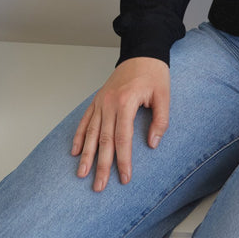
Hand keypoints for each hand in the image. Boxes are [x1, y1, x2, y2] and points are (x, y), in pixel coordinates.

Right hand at [71, 56, 169, 191]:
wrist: (142, 52)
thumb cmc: (154, 73)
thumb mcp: (164, 95)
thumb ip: (160, 120)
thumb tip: (152, 144)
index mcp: (126, 102)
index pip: (123, 138)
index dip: (123, 160)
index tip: (124, 177)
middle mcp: (110, 103)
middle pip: (104, 139)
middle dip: (101, 165)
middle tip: (99, 186)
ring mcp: (101, 101)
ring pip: (91, 132)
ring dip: (86, 155)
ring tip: (82, 174)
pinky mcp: (98, 99)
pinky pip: (85, 120)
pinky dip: (79, 136)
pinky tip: (75, 151)